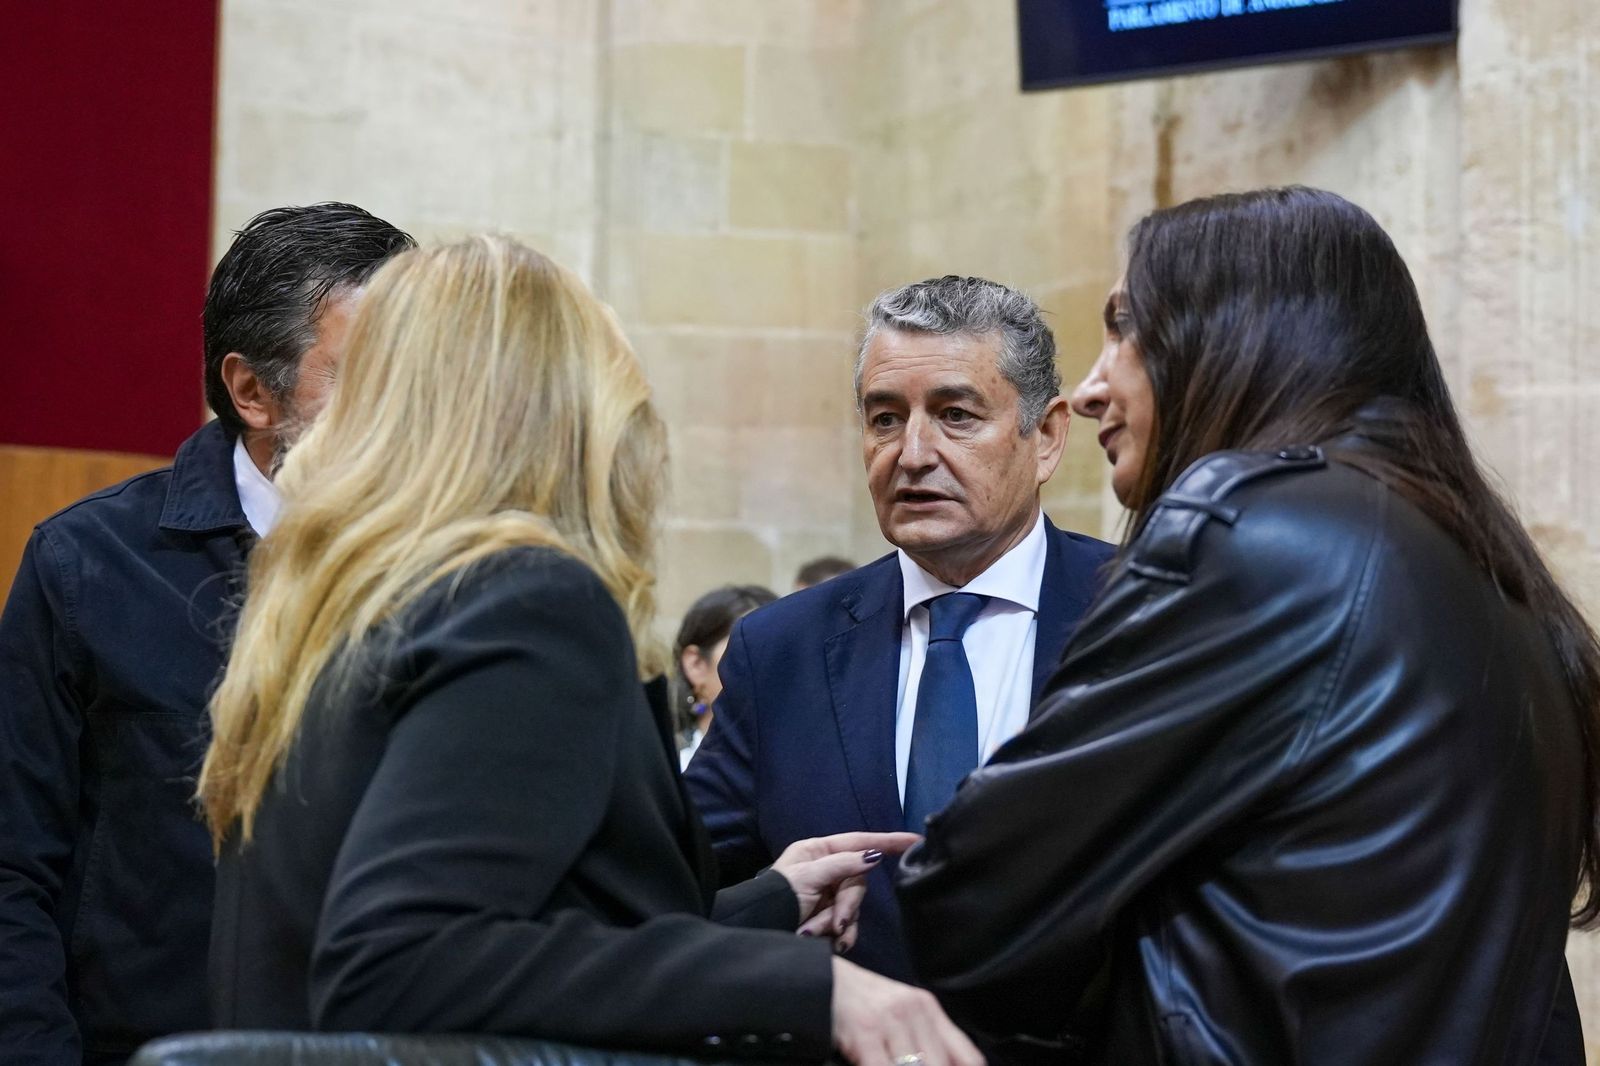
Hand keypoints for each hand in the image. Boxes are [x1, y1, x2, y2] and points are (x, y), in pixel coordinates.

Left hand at [771, 831, 920, 939]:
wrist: (758, 930)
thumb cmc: (777, 897)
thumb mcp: (807, 877)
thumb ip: (842, 866)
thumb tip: (873, 856)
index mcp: (818, 852)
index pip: (860, 842)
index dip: (888, 841)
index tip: (914, 840)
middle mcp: (827, 871)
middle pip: (858, 883)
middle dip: (847, 906)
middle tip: (837, 923)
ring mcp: (829, 896)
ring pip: (853, 908)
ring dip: (838, 923)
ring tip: (814, 933)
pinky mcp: (829, 919)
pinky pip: (848, 926)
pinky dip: (840, 936)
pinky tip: (828, 944)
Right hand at [830, 957, 984, 1065]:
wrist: (820, 979)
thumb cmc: (860, 1002)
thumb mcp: (900, 1013)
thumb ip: (926, 1040)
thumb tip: (943, 1063)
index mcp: (929, 1010)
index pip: (967, 1057)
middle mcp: (915, 1012)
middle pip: (940, 1065)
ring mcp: (891, 1021)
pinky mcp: (865, 1031)